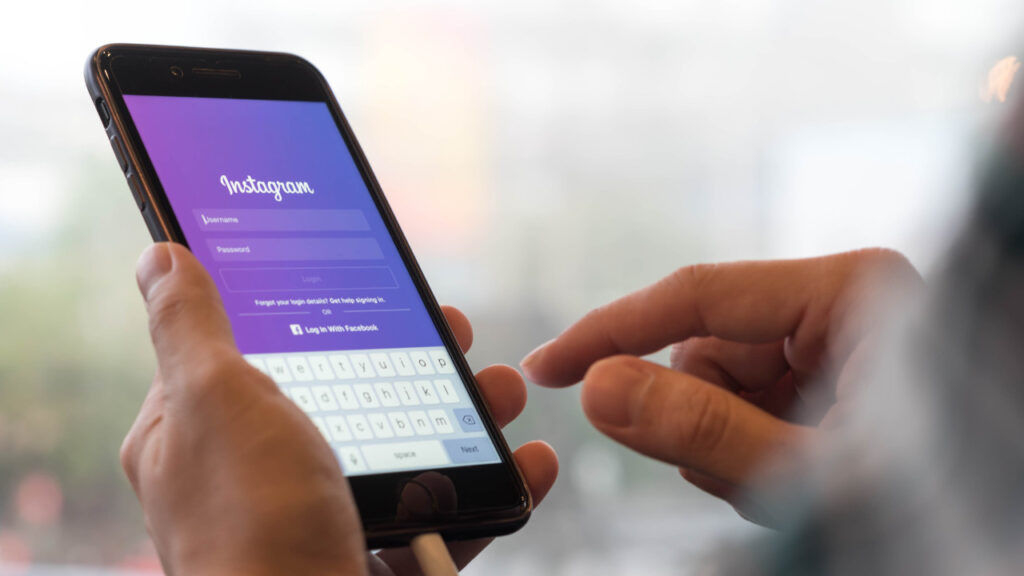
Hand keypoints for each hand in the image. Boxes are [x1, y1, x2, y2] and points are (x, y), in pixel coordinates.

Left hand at [122, 243, 557, 574]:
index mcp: (199, 436)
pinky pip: (441, 515)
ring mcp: (318, 522)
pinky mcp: (375, 560)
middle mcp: (255, 479)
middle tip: (455, 328)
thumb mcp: (215, 398)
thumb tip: (160, 255)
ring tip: (503, 390)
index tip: (368, 287)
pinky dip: (489, 487)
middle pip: (343, 394)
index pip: (248, 354)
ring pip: (400, 451)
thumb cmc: (254, 523)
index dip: (308, 313)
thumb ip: (190, 325)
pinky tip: (530, 462)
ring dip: (464, 415)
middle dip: (411, 360)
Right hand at [521, 249, 919, 524]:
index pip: (697, 295)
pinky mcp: (835, 378)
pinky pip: (749, 404)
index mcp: (849, 293)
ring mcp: (839, 342)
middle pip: (708, 346)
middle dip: (699, 415)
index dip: (611, 332)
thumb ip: (701, 429)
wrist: (1003, 538)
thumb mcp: (811, 472)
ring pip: (723, 382)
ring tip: (782, 482)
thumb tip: (598, 388)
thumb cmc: (943, 504)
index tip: (545, 368)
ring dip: (726, 441)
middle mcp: (841, 303)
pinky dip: (747, 448)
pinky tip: (788, 475)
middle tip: (741, 473)